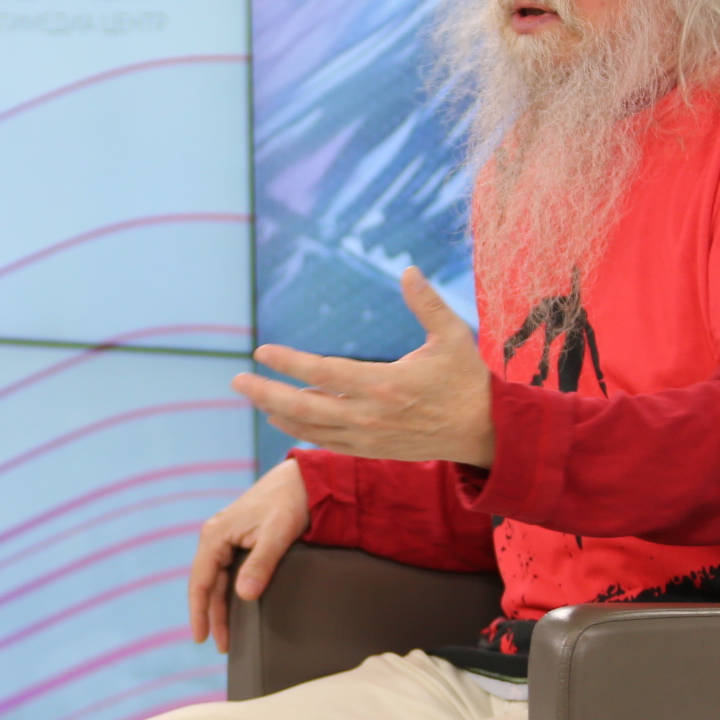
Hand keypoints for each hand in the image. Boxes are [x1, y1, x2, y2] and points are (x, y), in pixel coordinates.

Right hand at [187, 460, 310, 651]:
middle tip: (222, 646)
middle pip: (206, 584)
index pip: (200, 582)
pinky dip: (228, 591)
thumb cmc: (288, 503)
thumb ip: (260, 564)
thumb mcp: (276, 535)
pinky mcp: (237, 538)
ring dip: (220, 606)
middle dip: (212, 616)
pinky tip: (235, 606)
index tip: (201, 639)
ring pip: (216, 579)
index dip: (199, 612)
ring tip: (228, 634)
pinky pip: (226, 570)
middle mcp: (214, 536)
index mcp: (215, 535)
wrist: (302, 480)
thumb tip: (244, 596)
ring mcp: (225, 537)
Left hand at [231, 269, 494, 466]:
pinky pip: (327, 442)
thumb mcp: (452, 337)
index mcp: (385, 385)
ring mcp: (369, 438)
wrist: (484, 432)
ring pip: (312, 429)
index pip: (324, 373)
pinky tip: (283, 419)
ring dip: (278, 413)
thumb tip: (408, 269)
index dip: (289, 362)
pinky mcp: (372, 451)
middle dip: (266, 394)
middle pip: (305, 407)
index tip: (262, 351)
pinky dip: (301, 431)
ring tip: (255, 398)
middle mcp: (370, 416)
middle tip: (236, 381)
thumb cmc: (467, 380)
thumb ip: (428, 303)